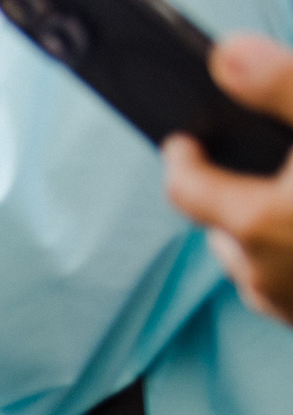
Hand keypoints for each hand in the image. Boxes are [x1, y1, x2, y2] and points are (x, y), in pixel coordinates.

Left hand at [164, 35, 292, 322]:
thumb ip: (281, 88)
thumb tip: (227, 58)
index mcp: (256, 224)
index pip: (186, 191)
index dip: (184, 161)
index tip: (183, 143)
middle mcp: (263, 275)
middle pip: (224, 230)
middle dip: (230, 198)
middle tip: (246, 167)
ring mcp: (292, 306)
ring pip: (259, 262)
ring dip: (268, 232)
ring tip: (292, 198)